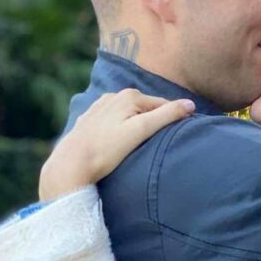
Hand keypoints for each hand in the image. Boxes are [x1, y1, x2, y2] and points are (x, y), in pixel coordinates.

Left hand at [39, 89, 194, 200]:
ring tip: (140, 144)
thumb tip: (190, 104)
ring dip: (138, 125)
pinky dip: (122, 128)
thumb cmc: (106, 150)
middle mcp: (114, 96)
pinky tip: (120, 142)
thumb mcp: (141, 131)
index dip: (172, 119)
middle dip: (154, 122)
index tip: (179, 135)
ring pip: (129, 114)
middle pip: (145, 109)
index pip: (162, 105)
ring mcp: (100, 107)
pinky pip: (114, 120)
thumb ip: (167, 115)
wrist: (70, 164)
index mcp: (129, 96)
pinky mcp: (89, 120)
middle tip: (158, 143)